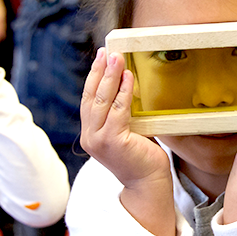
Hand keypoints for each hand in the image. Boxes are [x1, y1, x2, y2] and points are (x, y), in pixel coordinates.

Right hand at [79, 48, 175, 235]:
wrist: (148, 184)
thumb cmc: (141, 158)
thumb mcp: (127, 132)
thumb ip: (121, 115)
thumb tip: (128, 86)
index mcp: (90, 134)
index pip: (88, 100)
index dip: (94, 78)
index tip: (101, 59)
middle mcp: (90, 137)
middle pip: (91, 97)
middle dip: (100, 71)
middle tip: (108, 51)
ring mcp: (99, 140)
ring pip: (102, 101)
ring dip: (110, 76)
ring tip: (117, 58)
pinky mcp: (113, 141)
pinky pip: (118, 110)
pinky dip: (124, 92)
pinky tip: (129, 78)